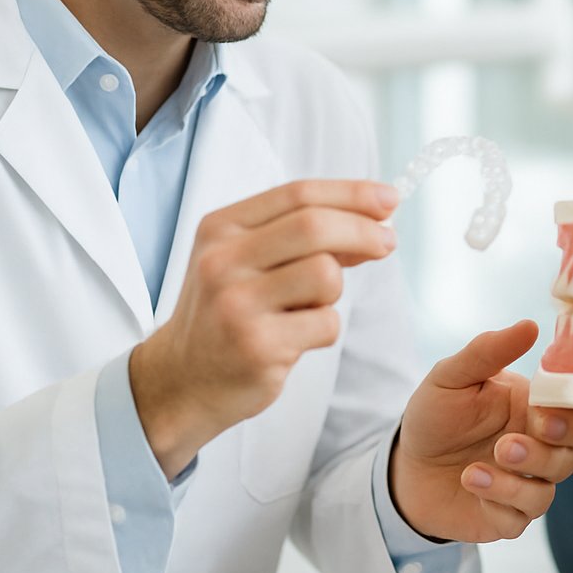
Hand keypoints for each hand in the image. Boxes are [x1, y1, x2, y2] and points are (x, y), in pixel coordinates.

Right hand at [130, 180, 399, 477]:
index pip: (297, 194)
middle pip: (315, 227)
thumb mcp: (250, 260)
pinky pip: (326, 324)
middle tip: (388, 242)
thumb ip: (304, 235)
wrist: (183, 379)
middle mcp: (222, 261)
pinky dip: (324, 329)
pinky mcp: (257, 346)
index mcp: (221, 228)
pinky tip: (296, 338)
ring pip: (326, 275)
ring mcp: (236, 304)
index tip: (389, 199)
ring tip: (309, 307)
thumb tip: (377, 218)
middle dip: (365, 231)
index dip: (351, 193)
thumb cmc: (231, 310)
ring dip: (334, 291)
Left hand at [390, 320, 572, 541]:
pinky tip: (470, 481)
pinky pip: (521, 518)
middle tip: (509, 443)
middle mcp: (541, 445)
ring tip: (476, 466)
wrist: (405, 465)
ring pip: (548, 489)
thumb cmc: (436, 414)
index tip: (543, 412)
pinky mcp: (507, 515)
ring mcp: (527, 482)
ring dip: (516, 478)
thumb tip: (530, 325)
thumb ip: (488, 351)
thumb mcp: (452, 375)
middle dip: (551, 450)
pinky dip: (499, 501)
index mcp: (537, 406)